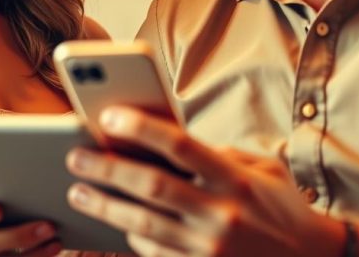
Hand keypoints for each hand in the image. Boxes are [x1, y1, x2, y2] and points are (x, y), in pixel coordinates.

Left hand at [65, 106, 345, 256]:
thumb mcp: (261, 170)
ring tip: (78, 190)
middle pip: (151, 186)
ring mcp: (210, 248)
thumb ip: (217, 155)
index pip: (180, 145)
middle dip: (107, 169)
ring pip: (143, 224)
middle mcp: (222, 214)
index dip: (141, 128)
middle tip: (75, 156)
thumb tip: (162, 141)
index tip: (107, 116)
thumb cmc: (283, 208)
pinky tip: (112, 221)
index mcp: (236, 178)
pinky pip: (154, 253)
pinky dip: (130, 235)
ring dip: (105, 206)